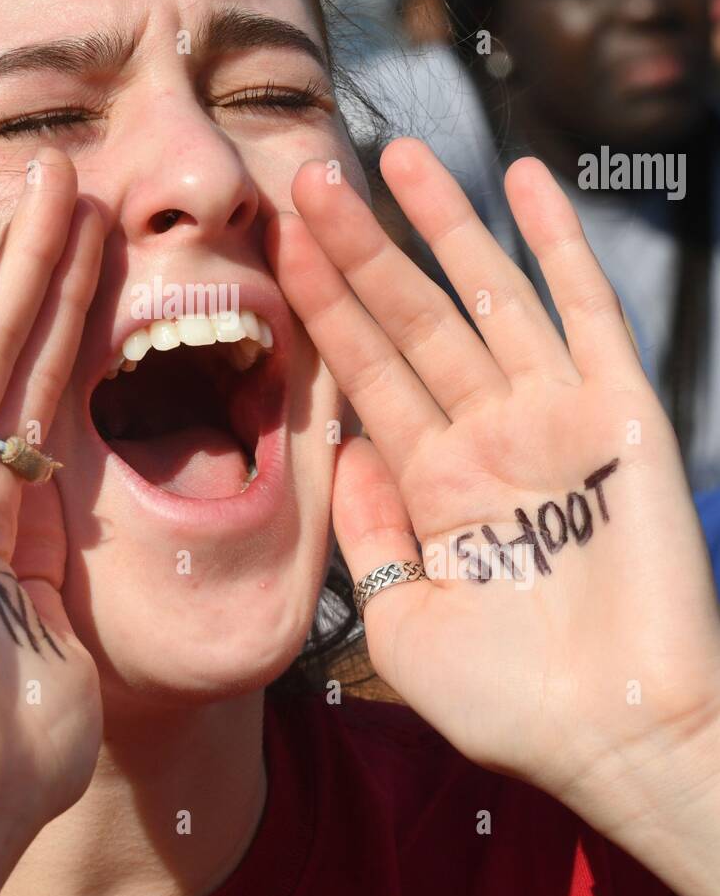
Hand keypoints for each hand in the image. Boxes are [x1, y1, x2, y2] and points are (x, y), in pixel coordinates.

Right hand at [0, 154, 103, 854]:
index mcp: (7, 503)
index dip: (74, 300)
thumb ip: (79, 557)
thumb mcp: (72, 620)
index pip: (47, 375)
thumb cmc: (25, 734)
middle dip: (28, 254)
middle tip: (55, 170)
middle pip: (0, 340)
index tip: (99, 232)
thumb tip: (118, 533)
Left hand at [269, 138, 719, 822]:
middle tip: (307, 179)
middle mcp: (487, 434)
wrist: (618, 741)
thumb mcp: (401, 618)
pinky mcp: (621, 413)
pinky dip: (559, 245)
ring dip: (443, 224)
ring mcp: (553, 416)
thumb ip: (367, 529)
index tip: (275, 244)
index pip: (364, 369)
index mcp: (432, 480)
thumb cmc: (511, 704)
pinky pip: (588, 312)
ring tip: (395, 154)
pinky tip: (524, 182)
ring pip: (488, 295)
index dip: (322, 306)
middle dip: (360, 251)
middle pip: (411, 318)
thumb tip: (344, 447)